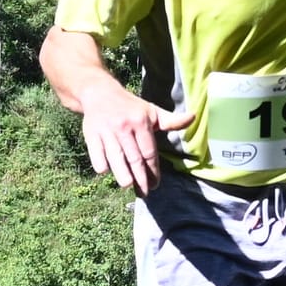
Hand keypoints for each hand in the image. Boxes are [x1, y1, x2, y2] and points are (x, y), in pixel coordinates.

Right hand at [79, 75, 192, 193]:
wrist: (100, 93)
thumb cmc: (130, 106)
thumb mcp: (152, 111)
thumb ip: (171, 121)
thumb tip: (193, 117)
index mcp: (141, 122)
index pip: (149, 152)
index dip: (153, 170)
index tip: (155, 184)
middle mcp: (124, 127)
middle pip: (134, 159)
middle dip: (140, 179)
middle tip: (145, 193)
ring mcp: (106, 132)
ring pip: (116, 160)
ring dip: (123, 176)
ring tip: (129, 186)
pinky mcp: (91, 136)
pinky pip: (97, 156)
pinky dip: (102, 165)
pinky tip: (108, 172)